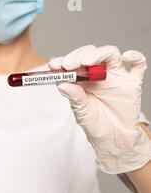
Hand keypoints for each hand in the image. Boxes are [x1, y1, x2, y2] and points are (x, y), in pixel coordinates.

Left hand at [49, 45, 150, 173]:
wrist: (113, 138)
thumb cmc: (95, 123)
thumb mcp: (81, 111)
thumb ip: (74, 96)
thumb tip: (62, 83)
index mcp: (82, 79)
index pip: (73, 63)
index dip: (63, 61)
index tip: (54, 64)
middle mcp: (98, 74)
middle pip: (90, 54)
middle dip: (78, 56)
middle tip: (68, 64)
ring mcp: (116, 76)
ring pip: (110, 54)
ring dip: (98, 54)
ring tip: (86, 62)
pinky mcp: (132, 82)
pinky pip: (138, 65)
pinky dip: (134, 56)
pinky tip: (126, 56)